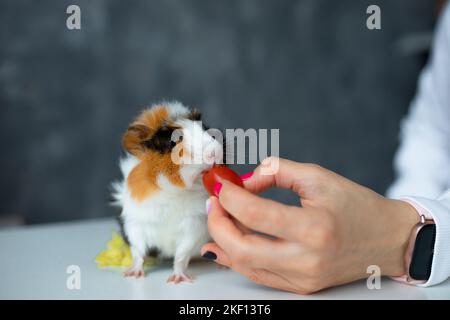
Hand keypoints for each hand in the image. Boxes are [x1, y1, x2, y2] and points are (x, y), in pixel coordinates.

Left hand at [201, 157, 419, 293]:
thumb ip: (276, 171)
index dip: (230, 197)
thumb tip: (243, 182)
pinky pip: (258, 275)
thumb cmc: (355, 205)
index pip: (256, 215)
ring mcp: (303, 278)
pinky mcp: (300, 287)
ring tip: (218, 216)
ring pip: (245, 265)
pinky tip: (222, 244)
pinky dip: (236, 258)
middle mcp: (307, 259)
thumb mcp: (318, 177)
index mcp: (315, 228)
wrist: (387, 240)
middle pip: (242, 247)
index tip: (221, 184)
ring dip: (222, 239)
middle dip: (217, 222)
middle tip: (214, 202)